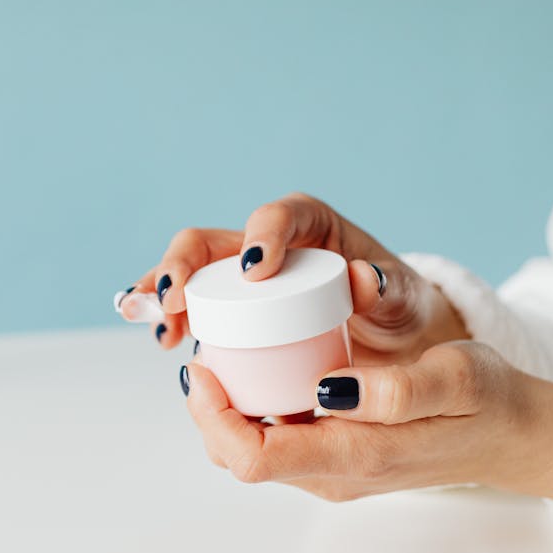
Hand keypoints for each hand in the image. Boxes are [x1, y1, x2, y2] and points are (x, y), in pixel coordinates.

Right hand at [120, 192, 467, 363]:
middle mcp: (264, 245)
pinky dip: (164, 316)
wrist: (385, 337)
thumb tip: (363, 277)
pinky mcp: (229, 309)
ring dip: (161, 292)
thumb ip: (387, 287)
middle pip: (211, 240)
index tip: (255, 269)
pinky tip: (154, 335)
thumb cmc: (392, 307)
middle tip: (175, 300)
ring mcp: (238, 277)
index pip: (279, 216)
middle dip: (185, 266)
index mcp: (309, 225)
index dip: (262, 235)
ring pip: (188, 271)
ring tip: (151, 321)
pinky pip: (189, 306)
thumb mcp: (401, 297)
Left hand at [183, 341, 552, 506]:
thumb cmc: (488, 401)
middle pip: (239, 456)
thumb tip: (329, 387)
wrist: (514, 435)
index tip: (203, 364)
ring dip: (226, 409)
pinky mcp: (337, 460)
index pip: (252, 455)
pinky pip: (276, 440)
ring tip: (225, 353)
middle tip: (206, 349)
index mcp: (355, 457)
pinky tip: (260, 369)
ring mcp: (334, 472)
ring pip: (252, 450)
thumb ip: (398, 389)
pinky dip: (253, 409)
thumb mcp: (456, 377)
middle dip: (208, 409)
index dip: (212, 414)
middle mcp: (334, 475)